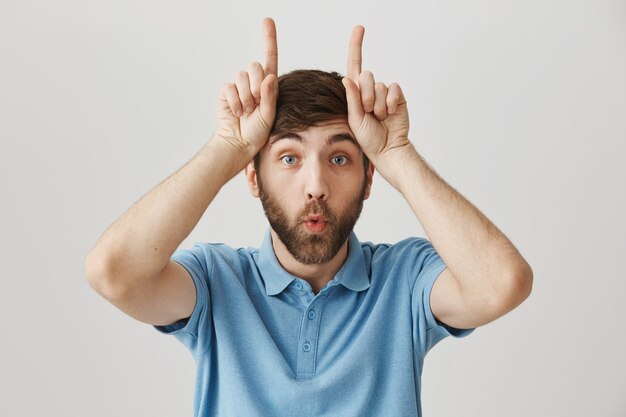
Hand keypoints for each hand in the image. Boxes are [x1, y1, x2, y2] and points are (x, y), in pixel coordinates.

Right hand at [215, 17, 278, 154]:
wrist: (239, 143)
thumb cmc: (258, 132)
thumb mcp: (269, 116)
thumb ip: (270, 96)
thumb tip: (269, 77)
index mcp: (268, 85)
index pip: (270, 58)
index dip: (268, 38)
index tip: (267, 20)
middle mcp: (253, 83)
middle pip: (255, 66)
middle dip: (256, 86)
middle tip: (255, 105)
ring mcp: (238, 86)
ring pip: (242, 76)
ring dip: (245, 97)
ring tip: (246, 111)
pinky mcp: (226, 92)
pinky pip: (230, 88)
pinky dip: (234, 102)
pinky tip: (236, 113)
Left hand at [342, 26, 411, 163]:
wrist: (388, 149)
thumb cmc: (368, 138)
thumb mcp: (354, 120)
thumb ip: (351, 99)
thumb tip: (346, 79)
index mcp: (356, 94)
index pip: (355, 66)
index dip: (356, 46)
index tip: (359, 28)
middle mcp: (370, 90)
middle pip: (366, 76)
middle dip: (365, 96)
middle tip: (369, 112)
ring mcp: (384, 93)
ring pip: (379, 84)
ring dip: (378, 103)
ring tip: (380, 117)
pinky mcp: (397, 96)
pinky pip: (393, 88)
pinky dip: (390, 101)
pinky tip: (390, 113)